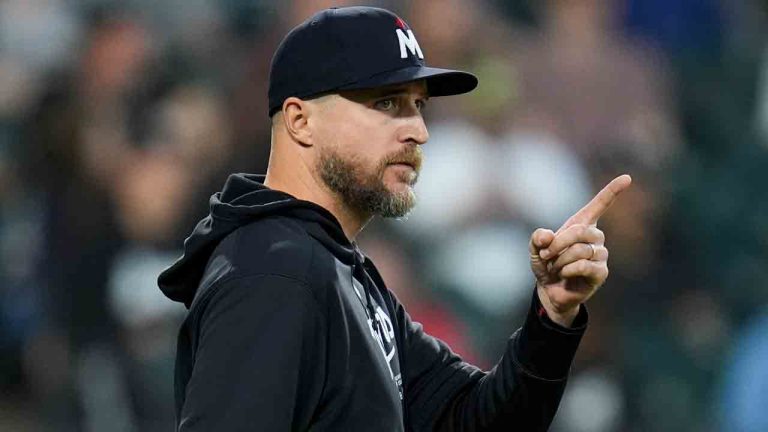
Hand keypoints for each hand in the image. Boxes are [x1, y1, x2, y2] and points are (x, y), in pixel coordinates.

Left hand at [529, 175, 631, 325]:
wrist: (550, 290)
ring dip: (560, 259)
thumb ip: (537, 238)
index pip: (600, 205)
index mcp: (582, 225)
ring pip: (580, 250)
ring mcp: (601, 255)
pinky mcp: (601, 272)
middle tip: (545, 254)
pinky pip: (584, 265)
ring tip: (554, 267)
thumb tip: (547, 236)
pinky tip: (564, 274)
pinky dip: (567, 269)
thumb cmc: (547, 264)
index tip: (627, 177)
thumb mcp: (536, 249)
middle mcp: (596, 237)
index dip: (612, 191)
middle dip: (558, 243)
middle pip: (580, 231)